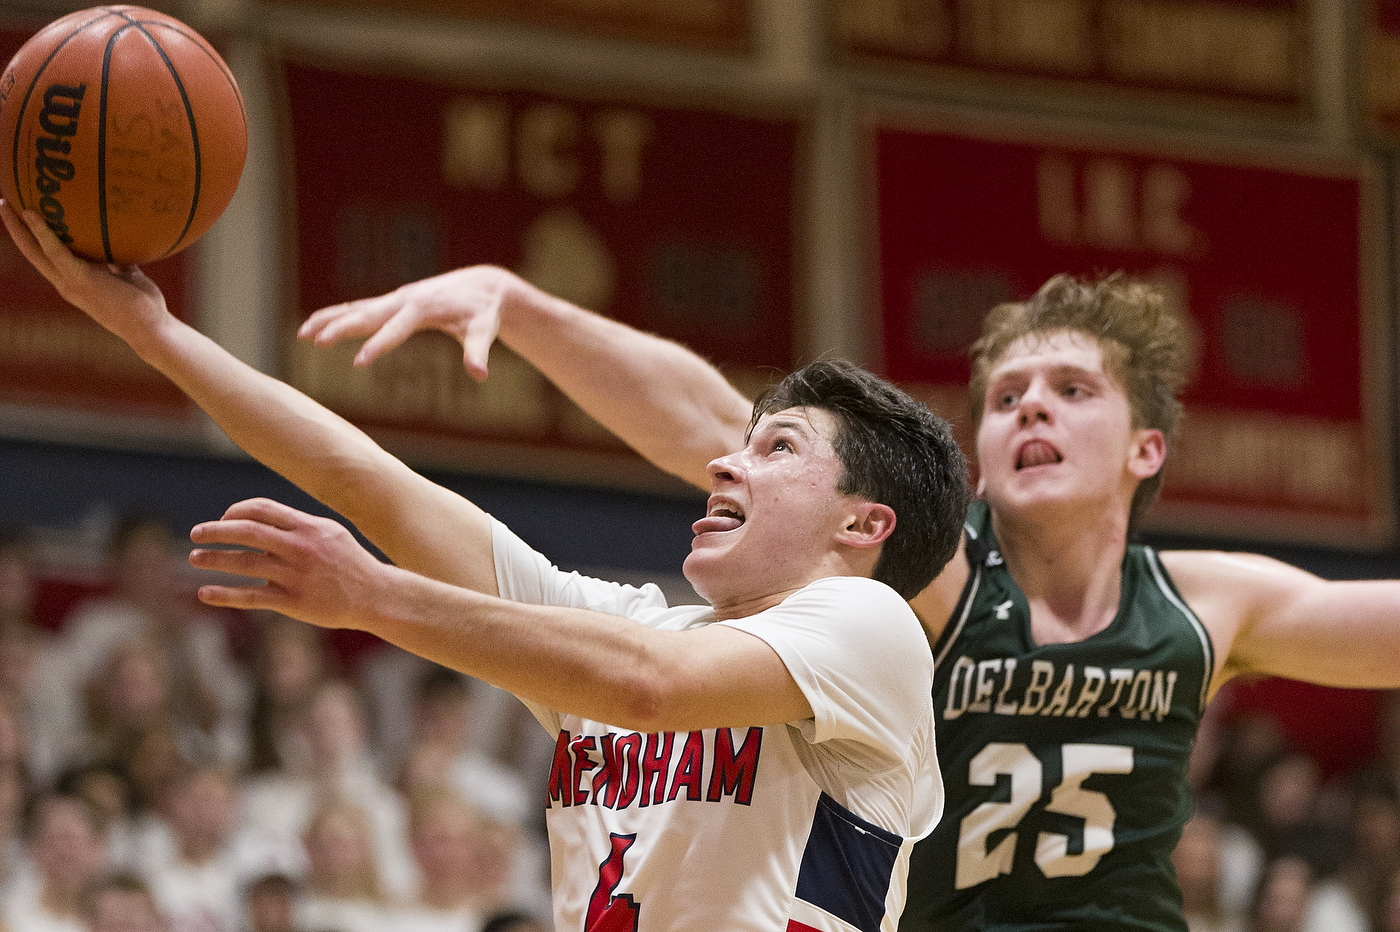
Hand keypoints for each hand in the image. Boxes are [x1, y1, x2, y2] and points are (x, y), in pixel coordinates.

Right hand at [0, 199, 168, 335]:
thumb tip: (119, 239)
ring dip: (18, 228)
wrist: (150, 327)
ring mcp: (70, 283)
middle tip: (3, 205)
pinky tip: (32, 214)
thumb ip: (117, 260)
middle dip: (15, 230)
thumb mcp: (127, 275)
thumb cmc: (142, 304)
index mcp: (74, 283)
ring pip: (35, 251)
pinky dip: (43, 232)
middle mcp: (66, 284)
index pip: (46, 258)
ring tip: (6, 204)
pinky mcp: (80, 280)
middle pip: (31, 253)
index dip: (32, 239)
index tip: (22, 219)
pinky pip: (56, 251)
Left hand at [188, 498, 388, 630]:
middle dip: (216, 531)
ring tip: (194, 558)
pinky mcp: (294, 602)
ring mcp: (296, 575)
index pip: (262, 509)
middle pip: (248, 531)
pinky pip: (252, 597)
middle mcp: (301, 547)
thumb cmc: (349, 563)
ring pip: (245, 563)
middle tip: (195, 533)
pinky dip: (225, 594)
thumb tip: (260, 526)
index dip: (236, 512)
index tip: (222, 520)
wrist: (375, 595)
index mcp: (309, 527)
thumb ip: (298, 528)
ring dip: (214, 559)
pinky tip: (205, 593)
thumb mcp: (330, 533)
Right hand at [298, 265, 529, 379]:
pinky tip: (318, 326)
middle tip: (314, 342)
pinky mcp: (393, 302)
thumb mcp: (484, 330)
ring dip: (329, 319)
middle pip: (366, 314)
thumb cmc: (482, 312)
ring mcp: (396, 299)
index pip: (395, 329)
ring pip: (356, 308)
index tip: (358, 362)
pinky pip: (360, 308)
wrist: (482, 285)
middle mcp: (404, 299)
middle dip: (340, 328)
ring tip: (302, 334)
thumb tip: (479, 375)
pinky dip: (338, 315)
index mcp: (423, 308)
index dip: (377, 346)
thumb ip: (478, 352)